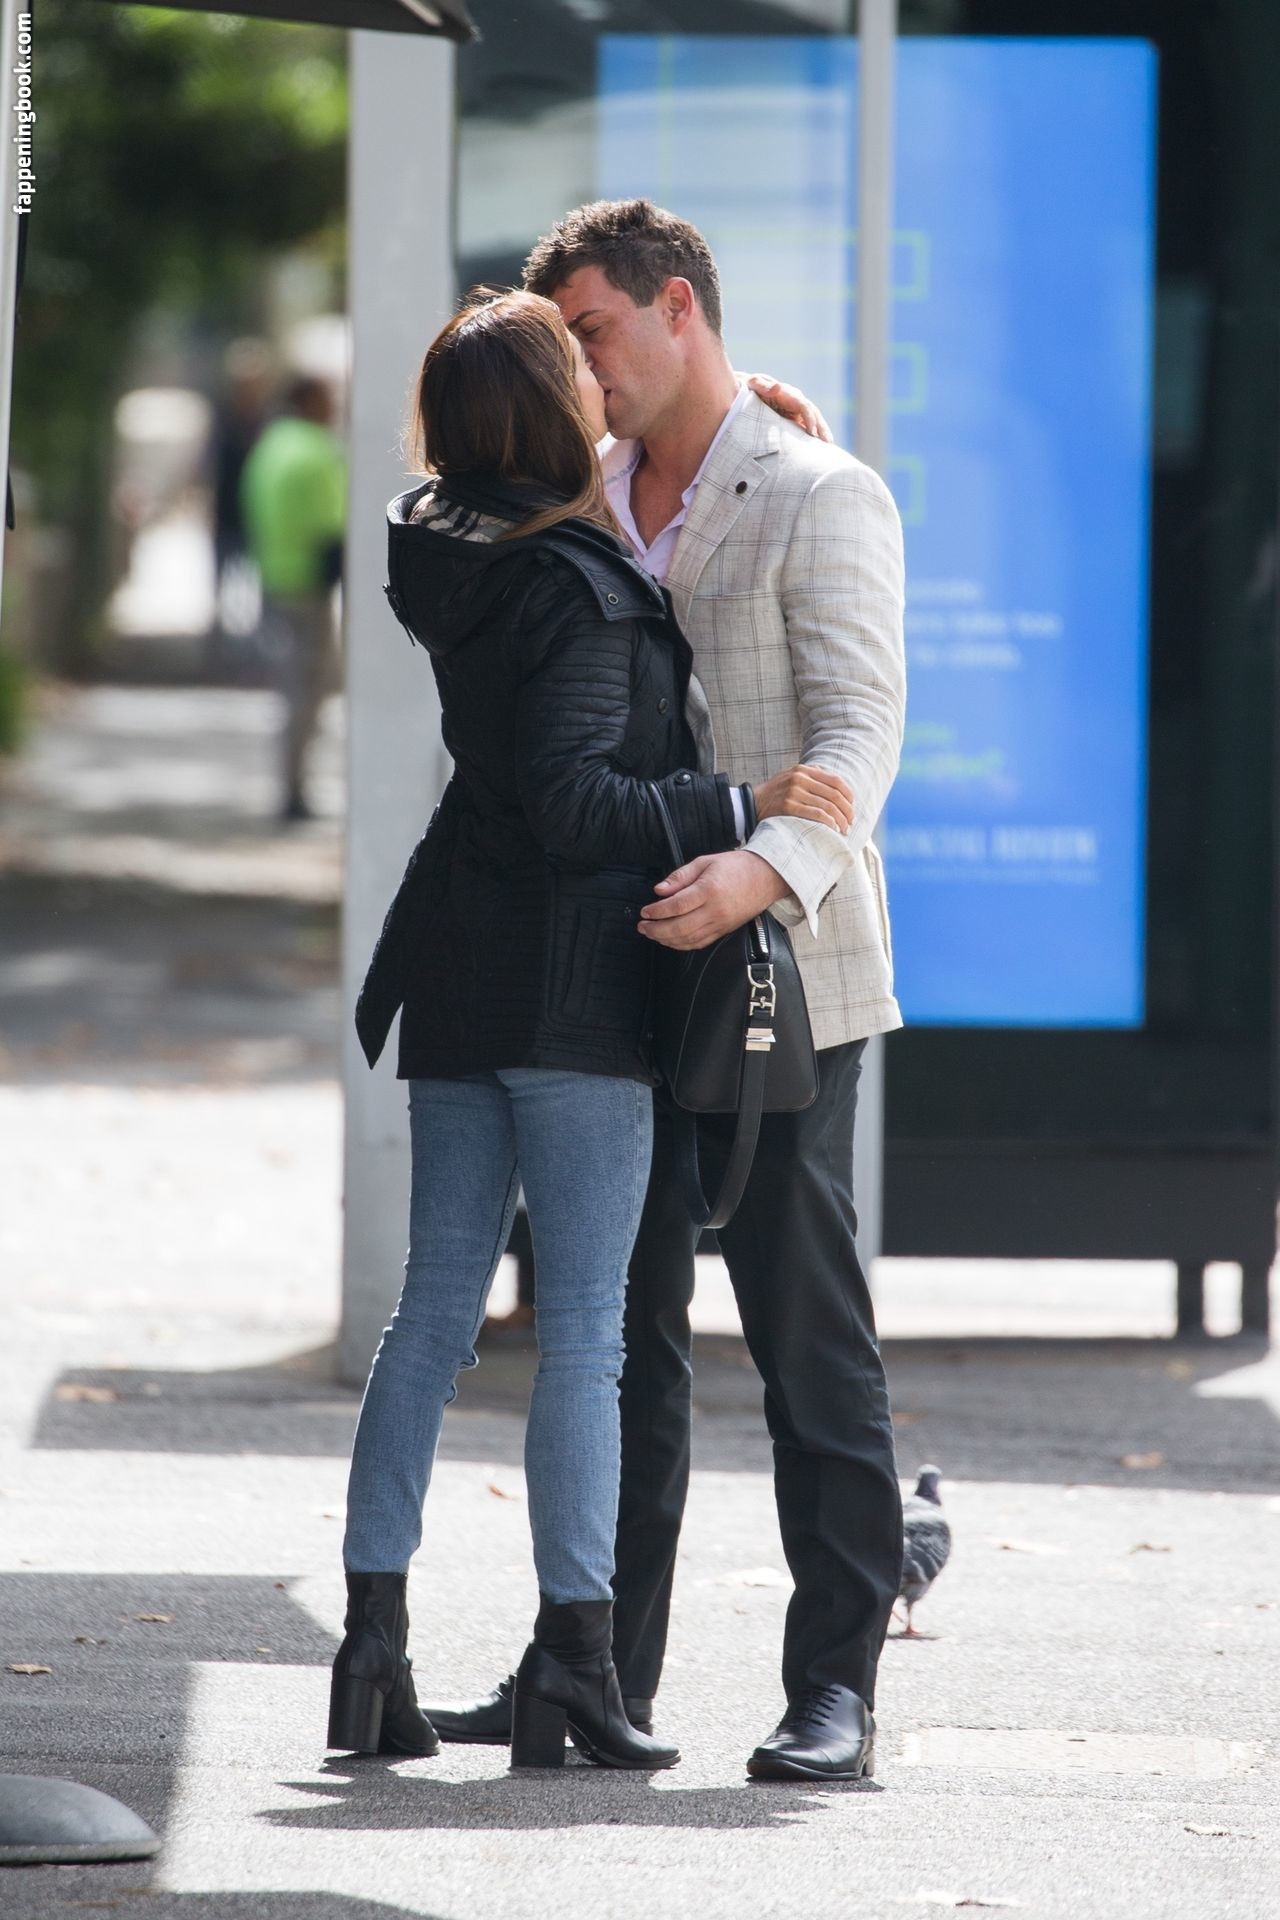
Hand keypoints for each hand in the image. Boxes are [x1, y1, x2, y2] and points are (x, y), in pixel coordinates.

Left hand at [639, 849, 790, 950]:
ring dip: (666, 939)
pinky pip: (699, 943)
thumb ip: (680, 877)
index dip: (658, 911)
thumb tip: (659, 890)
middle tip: (642, 927)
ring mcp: (721, 923)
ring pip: (688, 939)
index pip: (677, 905)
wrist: (765, 877)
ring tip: (651, 933)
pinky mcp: (724, 931)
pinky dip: (682, 945)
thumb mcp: (705, 862)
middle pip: (680, 927)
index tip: (644, 911)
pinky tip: (669, 940)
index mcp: (709, 890)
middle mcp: (715, 910)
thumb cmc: (734, 866)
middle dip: (657, 930)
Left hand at [744, 372, 834, 443]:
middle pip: (814, 414)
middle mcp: (796, 401)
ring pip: (813, 422)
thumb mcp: (753, 383)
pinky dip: (813, 438)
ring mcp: (796, 411)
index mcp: (788, 393)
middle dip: (821, 428)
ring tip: (828, 448)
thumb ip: (763, 385)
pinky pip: (806, 428)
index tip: (812, 432)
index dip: (809, 418)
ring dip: (821, 434)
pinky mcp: (794, 419)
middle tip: (827, 443)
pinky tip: (818, 450)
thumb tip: (777, 387)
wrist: (744, 392)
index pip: (804, 405)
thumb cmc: (748, 387)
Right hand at [754, 763, 853, 832]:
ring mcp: (794, 792)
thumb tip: (837, 786)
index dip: (848, 795)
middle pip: (834, 795)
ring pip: (827, 806)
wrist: (750, 803)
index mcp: (804, 770)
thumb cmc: (776, 794)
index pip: (836, 780)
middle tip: (850, 822)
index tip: (852, 807)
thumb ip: (811, 777)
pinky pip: (815, 814)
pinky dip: (828, 822)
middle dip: (846, 811)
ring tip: (844, 829)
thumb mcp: (792, 777)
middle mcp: (800, 778)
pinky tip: (833, 829)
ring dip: (840, 820)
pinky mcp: (788, 806)